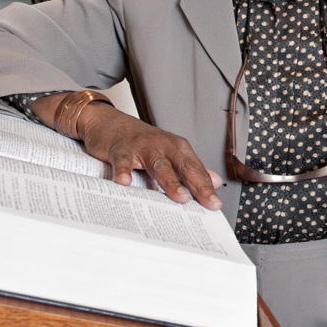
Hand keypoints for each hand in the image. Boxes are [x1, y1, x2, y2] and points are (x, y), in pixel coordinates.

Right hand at [32, 94, 222, 208]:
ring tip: (180, 197)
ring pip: (158, 164)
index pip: (196, 169)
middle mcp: (163, 146)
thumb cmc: (141, 142)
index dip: (207, 187)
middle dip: (197, 184)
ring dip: (170, 181)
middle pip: (183, 166)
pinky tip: (125, 182)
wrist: (110, 123)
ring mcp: (142, 146)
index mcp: (177, 148)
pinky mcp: (120, 149)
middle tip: (208, 201)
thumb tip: (215, 181)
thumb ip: (191, 168)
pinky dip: (124, 171)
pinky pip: (123, 161)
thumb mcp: (169, 152)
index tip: (216, 204)